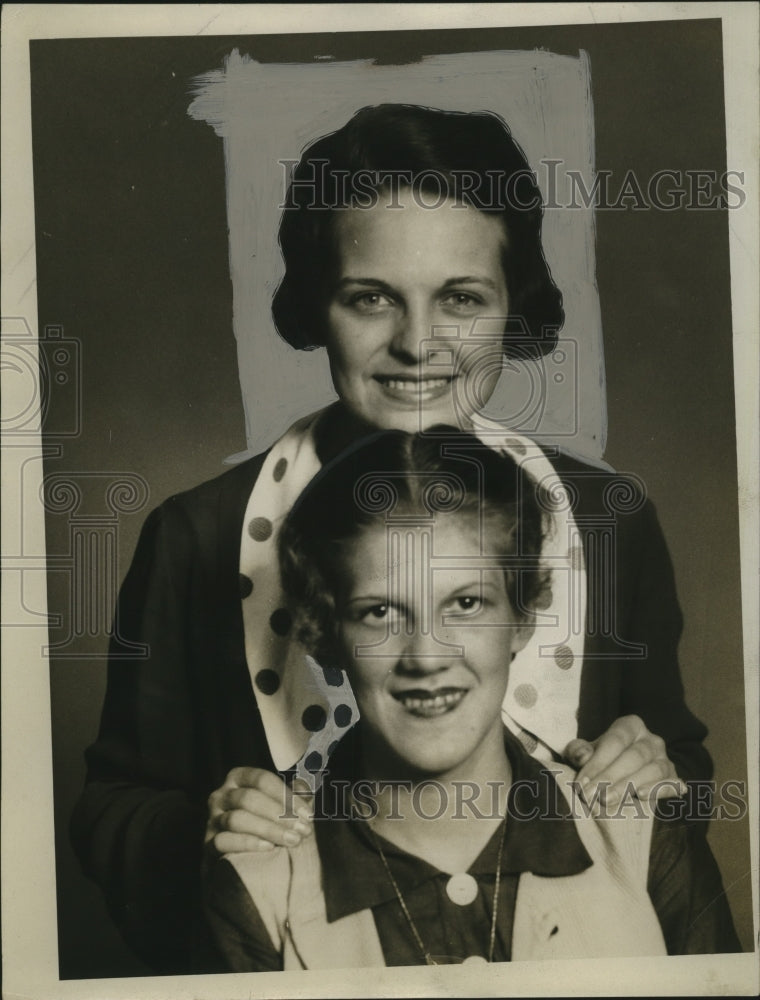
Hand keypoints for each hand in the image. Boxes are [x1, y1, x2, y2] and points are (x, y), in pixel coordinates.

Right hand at [206, 767, 312, 853]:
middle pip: (249, 799)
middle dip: (280, 814)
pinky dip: (247, 843)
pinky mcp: (208, 843)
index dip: (286, 796)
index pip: (262, 779)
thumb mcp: (281, 805)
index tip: (308, 814)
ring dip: (268, 829)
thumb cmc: (267, 824)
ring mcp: (212, 819)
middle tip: (302, 830)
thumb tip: (303, 789)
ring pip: (237, 819)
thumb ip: (294, 794)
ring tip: (291, 840)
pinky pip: (223, 841)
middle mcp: (221, 795)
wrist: (243, 860)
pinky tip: (268, 848)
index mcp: (238, 778)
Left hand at [564, 715, 686, 806]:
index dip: (597, 762)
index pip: (615, 741)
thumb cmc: (599, 761)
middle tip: (591, 796)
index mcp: (630, 726)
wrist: (619, 780)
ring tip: (607, 799)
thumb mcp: (583, 752)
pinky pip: (671, 784)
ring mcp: (665, 759)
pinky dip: (658, 789)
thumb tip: (583, 757)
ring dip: (628, 786)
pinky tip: (642, 795)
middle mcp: (651, 740)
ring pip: (652, 770)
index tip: (581, 783)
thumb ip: (578, 751)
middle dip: (610, 776)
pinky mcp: (674, 780)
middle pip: (633, 756)